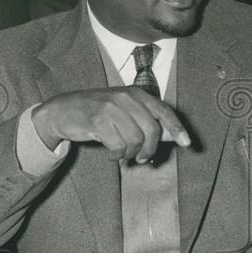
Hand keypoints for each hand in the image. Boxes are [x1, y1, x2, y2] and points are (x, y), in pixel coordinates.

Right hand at [32, 87, 190, 162]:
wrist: (63, 110)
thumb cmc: (99, 113)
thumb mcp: (125, 112)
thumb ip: (148, 122)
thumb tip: (173, 137)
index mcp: (136, 93)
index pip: (163, 111)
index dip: (177, 128)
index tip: (187, 144)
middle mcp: (126, 98)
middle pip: (152, 130)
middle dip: (150, 149)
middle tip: (142, 158)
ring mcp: (111, 108)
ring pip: (135, 140)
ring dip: (130, 154)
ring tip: (123, 155)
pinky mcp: (98, 121)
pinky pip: (118, 146)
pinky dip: (117, 155)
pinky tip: (112, 154)